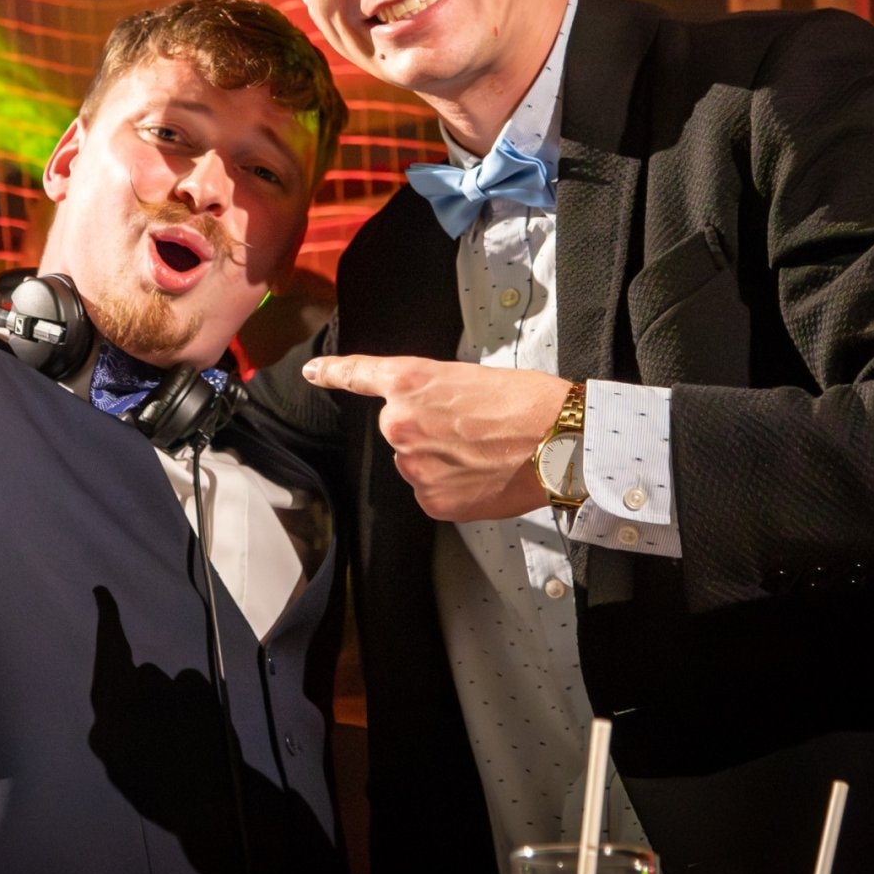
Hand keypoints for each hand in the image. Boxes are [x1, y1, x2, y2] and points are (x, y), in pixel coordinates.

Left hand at [302, 354, 570, 520]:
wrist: (559, 440)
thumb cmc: (527, 400)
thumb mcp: (468, 378)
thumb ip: (432, 395)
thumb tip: (430, 418)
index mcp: (409, 382)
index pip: (359, 375)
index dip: (333, 372)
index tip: (313, 373)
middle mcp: (399, 423)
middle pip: (401, 429)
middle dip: (428, 431)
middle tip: (473, 429)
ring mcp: (413, 466)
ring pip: (417, 463)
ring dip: (441, 461)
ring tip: (485, 453)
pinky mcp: (431, 501)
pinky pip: (433, 493)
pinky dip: (453, 488)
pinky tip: (483, 477)